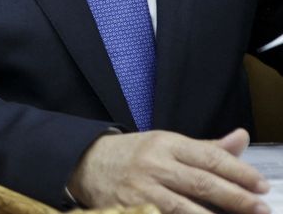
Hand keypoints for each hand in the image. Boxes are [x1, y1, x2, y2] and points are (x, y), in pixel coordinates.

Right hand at [68, 128, 270, 213]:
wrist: (84, 163)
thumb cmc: (132, 155)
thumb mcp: (165, 143)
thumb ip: (205, 148)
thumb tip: (241, 139)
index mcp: (165, 144)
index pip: (209, 157)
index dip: (239, 172)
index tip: (261, 185)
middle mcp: (154, 165)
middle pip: (202, 183)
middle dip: (236, 198)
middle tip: (261, 208)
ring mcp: (141, 190)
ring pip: (185, 208)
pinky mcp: (130, 209)